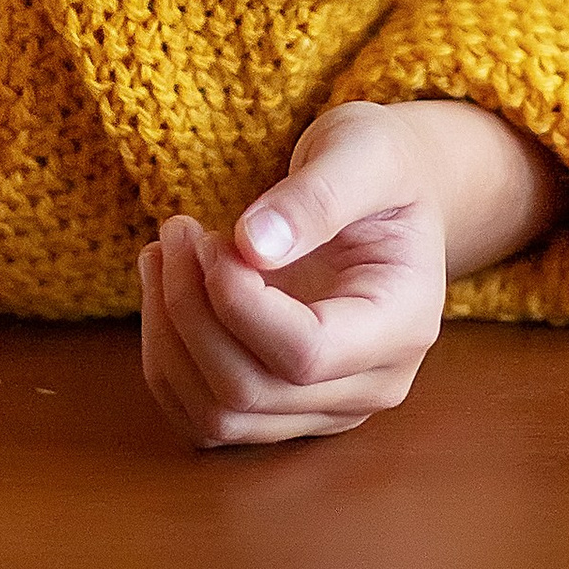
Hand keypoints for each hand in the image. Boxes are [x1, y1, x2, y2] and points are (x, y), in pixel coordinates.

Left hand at [139, 99, 568, 451]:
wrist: (394, 193)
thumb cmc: (384, 166)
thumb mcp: (364, 153)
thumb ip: (317, 197)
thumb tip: (252, 246)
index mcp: (403, 324)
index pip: (306, 353)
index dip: (238, 303)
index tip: (210, 237)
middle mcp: (371, 384)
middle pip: (250, 391)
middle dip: (191, 310)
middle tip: (177, 232)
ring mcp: (325, 407)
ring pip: (218, 414)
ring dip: (169, 338)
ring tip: (165, 254)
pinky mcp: (283, 407)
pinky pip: (203, 415)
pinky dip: (167, 360)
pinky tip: (165, 291)